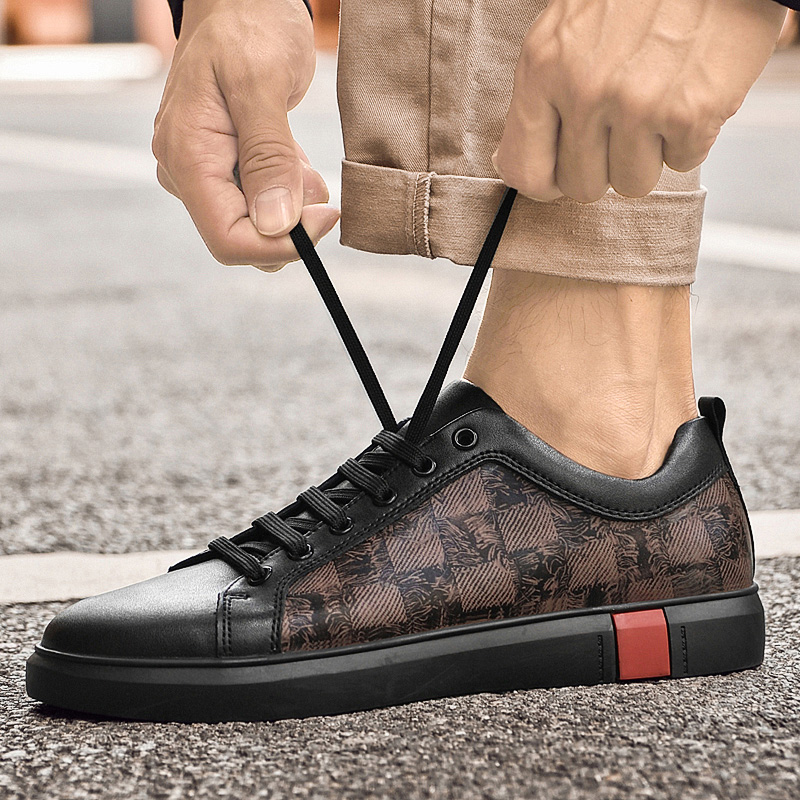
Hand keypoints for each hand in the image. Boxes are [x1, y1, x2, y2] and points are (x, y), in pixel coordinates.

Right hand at [152, 0, 339, 269]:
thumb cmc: (248, 24)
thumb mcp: (263, 82)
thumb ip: (268, 156)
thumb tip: (274, 225)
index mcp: (186, 156)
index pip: (229, 240)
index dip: (281, 244)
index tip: (326, 216)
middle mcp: (186, 173)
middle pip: (243, 240)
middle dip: (289, 223)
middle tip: (314, 178)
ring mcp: (203, 173)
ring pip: (257, 227)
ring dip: (292, 205)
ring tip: (300, 157)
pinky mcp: (224, 170)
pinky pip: (260, 204)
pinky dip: (288, 191)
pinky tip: (295, 159)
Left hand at [493, 0, 786, 202]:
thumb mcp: (567, 29)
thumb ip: (542, 95)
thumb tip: (519, 163)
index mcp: (543, 67)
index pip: (524, 170)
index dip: (547, 182)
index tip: (561, 174)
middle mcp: (585, 90)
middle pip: (582, 186)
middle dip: (603, 166)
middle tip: (622, 127)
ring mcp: (638, 105)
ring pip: (632, 183)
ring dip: (648, 155)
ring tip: (658, 103)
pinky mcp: (689, 114)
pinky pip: (682, 163)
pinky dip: (690, 137)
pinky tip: (689, 92)